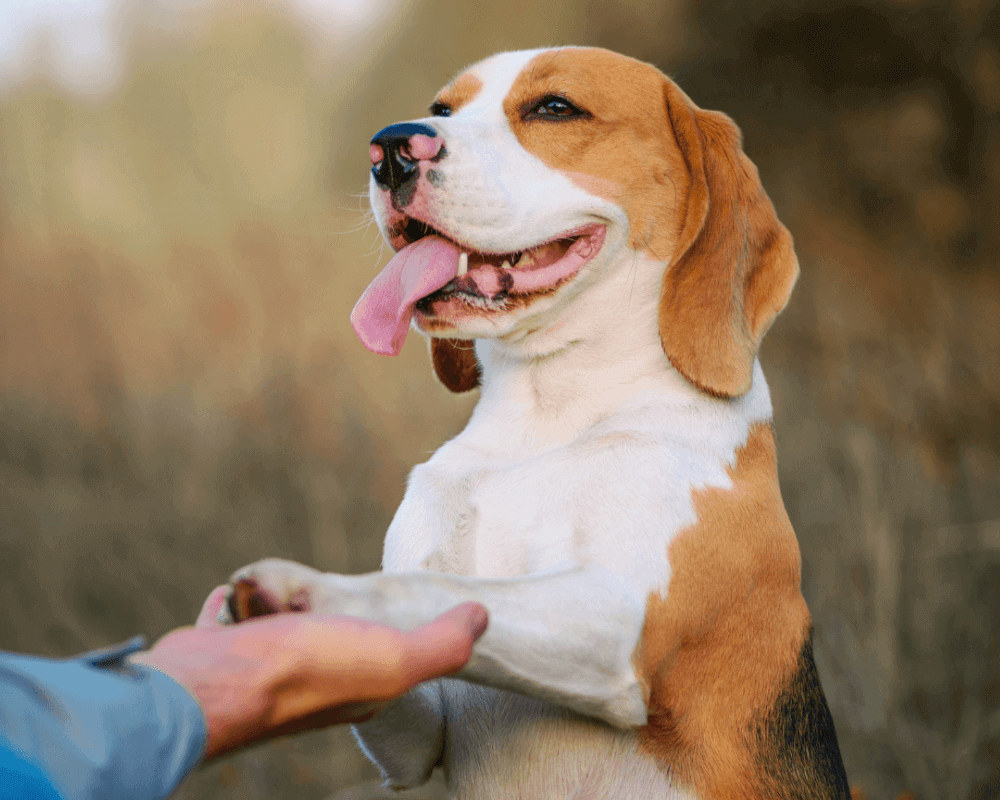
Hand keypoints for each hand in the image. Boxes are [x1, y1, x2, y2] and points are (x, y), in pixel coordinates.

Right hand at [134, 586, 487, 758]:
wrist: (210, 685)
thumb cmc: (305, 671)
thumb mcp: (394, 659)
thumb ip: (442, 644)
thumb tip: (482, 617)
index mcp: (360, 688)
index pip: (387, 651)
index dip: (387, 622)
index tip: (374, 604)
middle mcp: (312, 684)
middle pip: (328, 630)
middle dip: (323, 604)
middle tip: (309, 599)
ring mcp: (262, 670)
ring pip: (280, 622)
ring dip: (278, 597)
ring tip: (272, 595)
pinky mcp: (220, 654)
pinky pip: (231, 622)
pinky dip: (235, 605)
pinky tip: (236, 593)